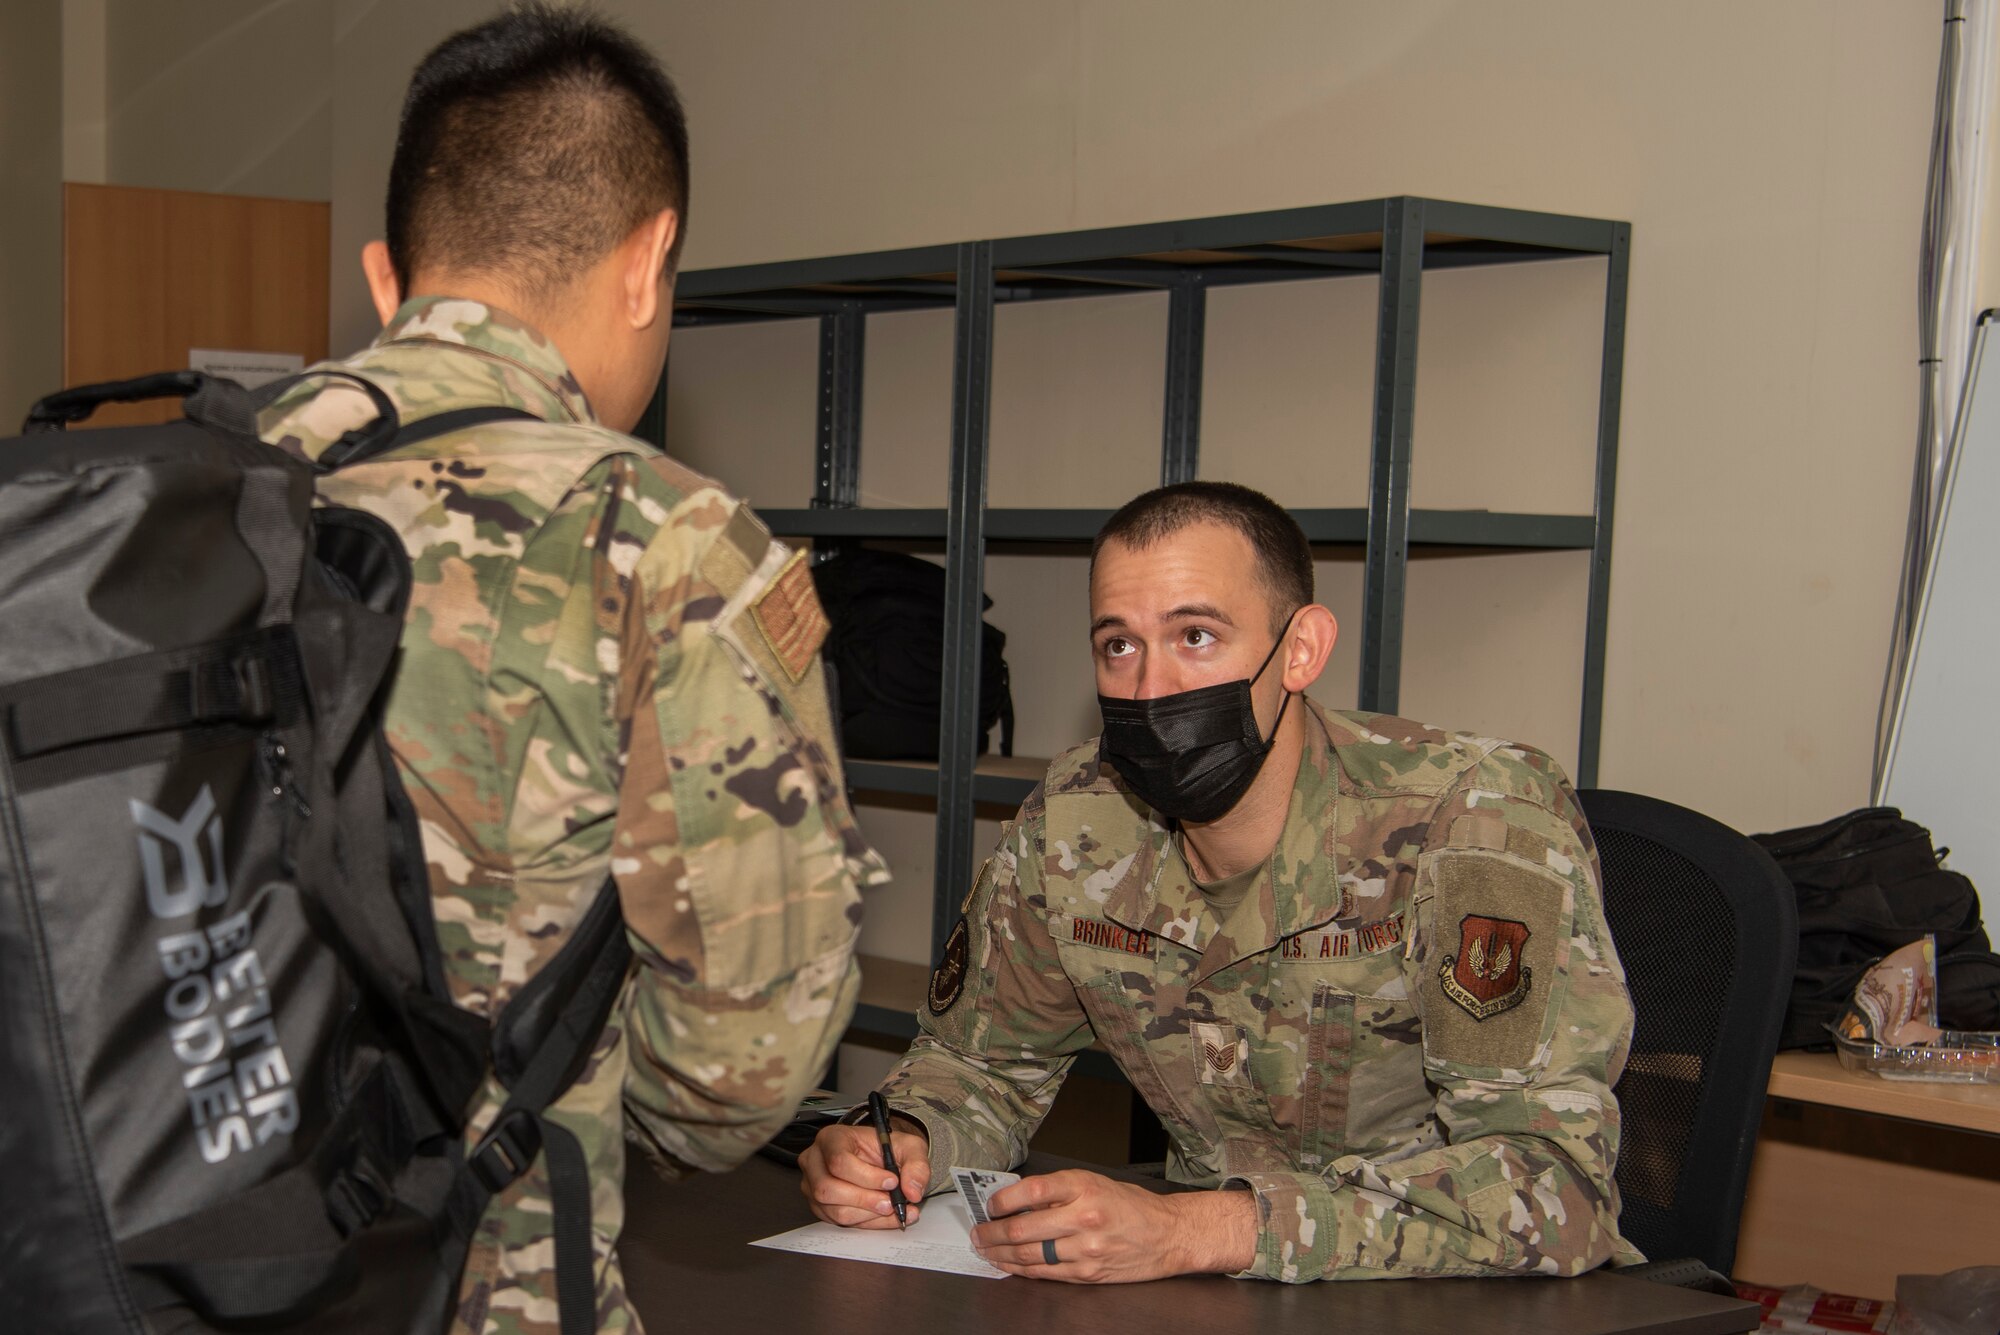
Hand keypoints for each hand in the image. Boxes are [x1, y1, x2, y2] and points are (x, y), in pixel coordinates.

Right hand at [799, 1116, 930, 1228]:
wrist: (881, 1160)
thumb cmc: (887, 1149)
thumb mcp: (909, 1147)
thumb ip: (916, 1165)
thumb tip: (913, 1191)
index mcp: (831, 1138)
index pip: (839, 1161)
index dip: (867, 1176)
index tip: (892, 1181)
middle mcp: (815, 1162)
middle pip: (829, 1189)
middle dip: (866, 1200)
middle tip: (891, 1202)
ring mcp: (813, 1187)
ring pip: (835, 1210)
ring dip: (868, 1215)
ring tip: (892, 1208)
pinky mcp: (820, 1207)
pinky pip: (840, 1223)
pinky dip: (867, 1223)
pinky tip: (885, 1216)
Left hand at [970, 1169, 1257, 1282]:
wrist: (1169, 1234)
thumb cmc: (1131, 1205)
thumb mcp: (1094, 1183)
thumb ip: (1057, 1191)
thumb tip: (1015, 1200)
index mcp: (1083, 1187)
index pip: (1030, 1190)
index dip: (1002, 1200)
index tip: (989, 1205)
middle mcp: (1083, 1217)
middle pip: (1022, 1229)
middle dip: (991, 1233)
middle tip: (977, 1232)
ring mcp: (1086, 1249)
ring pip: (1029, 1256)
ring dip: (1001, 1254)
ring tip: (986, 1250)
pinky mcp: (1088, 1273)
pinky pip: (1045, 1273)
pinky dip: (1022, 1269)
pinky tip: (1009, 1264)